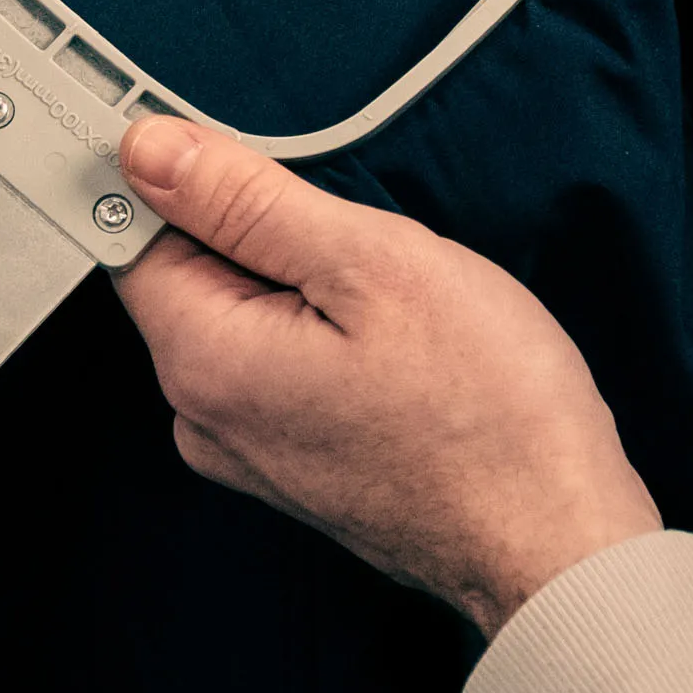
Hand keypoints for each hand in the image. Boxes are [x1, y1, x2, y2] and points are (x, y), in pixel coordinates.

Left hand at [109, 116, 658, 635]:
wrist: (556, 540)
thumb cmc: (488, 415)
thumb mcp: (372, 262)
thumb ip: (247, 201)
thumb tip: (150, 152)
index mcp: (204, 360)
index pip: (136, 233)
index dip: (191, 177)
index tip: (259, 165)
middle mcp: (206, 418)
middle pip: (194, 275)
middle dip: (268, 237)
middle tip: (364, 248)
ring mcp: (251, 451)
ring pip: (249, 320)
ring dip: (310, 290)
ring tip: (397, 309)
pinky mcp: (297, 467)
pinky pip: (286, 369)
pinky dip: (332, 341)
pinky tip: (400, 351)